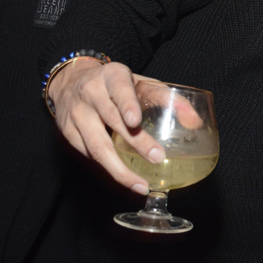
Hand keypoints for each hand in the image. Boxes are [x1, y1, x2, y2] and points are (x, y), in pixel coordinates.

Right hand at [47, 59, 162, 194]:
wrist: (71, 81)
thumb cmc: (115, 85)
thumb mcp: (140, 82)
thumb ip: (168, 99)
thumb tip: (195, 121)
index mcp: (111, 77)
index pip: (119, 89)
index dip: (126, 105)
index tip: (135, 121)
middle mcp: (90, 94)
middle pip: (111, 121)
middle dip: (135, 142)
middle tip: (157, 158)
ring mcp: (76, 114)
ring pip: (96, 146)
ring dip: (119, 169)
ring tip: (141, 185)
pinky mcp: (67, 132)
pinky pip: (88, 155)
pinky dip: (108, 169)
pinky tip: (125, 179)